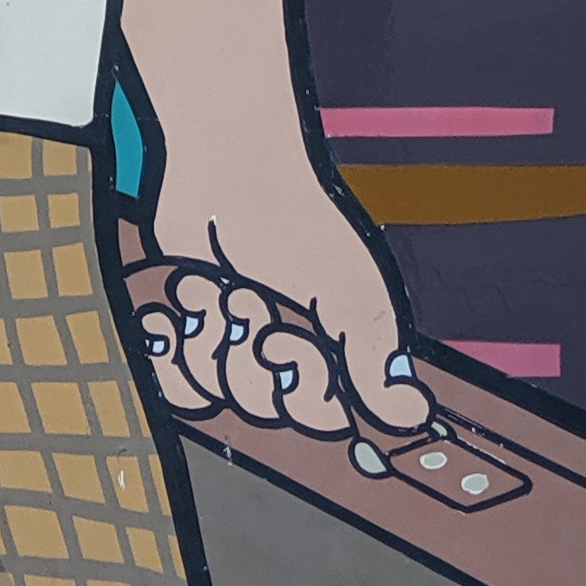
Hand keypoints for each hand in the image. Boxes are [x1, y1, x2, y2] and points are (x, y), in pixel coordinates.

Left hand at [139, 177, 432, 455]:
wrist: (227, 171)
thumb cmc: (294, 224)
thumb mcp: (349, 296)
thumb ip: (373, 361)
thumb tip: (408, 412)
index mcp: (331, 344)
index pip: (319, 415)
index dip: (306, 390)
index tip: (300, 344)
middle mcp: (285, 346)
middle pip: (264, 406)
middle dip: (254, 360)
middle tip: (256, 306)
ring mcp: (233, 336)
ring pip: (217, 389)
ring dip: (215, 339)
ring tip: (222, 292)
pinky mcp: (189, 321)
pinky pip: (177, 374)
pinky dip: (177, 339)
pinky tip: (191, 297)